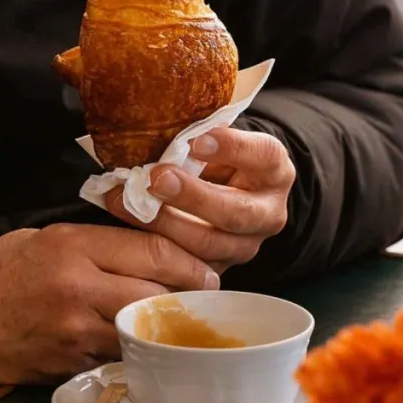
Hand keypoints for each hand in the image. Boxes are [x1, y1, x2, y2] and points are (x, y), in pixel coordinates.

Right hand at [0, 224, 218, 385]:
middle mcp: (79, 289)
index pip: (154, 251)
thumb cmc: (1, 272)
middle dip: (188, 297)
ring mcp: (75, 332)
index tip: (206, 270)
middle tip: (202, 297)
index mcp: (73, 247)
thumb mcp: (47, 237)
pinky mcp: (71, 364)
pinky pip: (119, 357)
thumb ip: (101, 242)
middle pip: (158, 294)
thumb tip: (157, 248)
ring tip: (176, 322)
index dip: (190, 262)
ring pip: (144, 330)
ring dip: (164, 327)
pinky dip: (134, 350)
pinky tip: (139, 343)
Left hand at [107, 127, 295, 272]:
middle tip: (158, 178)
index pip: (264, 156)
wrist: (224, 194)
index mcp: (274, 172)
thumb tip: (163, 132)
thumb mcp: (217, 143)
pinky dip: (154, 247)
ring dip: (165, 223)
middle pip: (236, 212)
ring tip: (127, 201)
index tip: (197, 141)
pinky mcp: (218, 270)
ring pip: (208, 244)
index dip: (232, 148)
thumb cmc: (216, 160)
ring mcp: (245, 246)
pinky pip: (186, 267)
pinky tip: (128, 227)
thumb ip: (199, 140)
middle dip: (194, 197)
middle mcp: (268, 214)